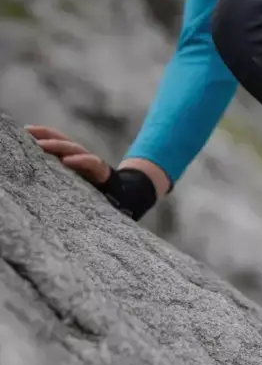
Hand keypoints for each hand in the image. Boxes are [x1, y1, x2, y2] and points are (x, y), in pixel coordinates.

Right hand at [26, 125, 157, 220]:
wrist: (131, 191)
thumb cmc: (122, 205)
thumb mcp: (120, 210)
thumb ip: (112, 215)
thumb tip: (110, 231)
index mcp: (105, 176)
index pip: (95, 165)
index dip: (83, 161)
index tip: (68, 162)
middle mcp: (93, 164)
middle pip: (78, 151)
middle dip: (61, 147)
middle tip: (41, 145)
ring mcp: (84, 159)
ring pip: (67, 145)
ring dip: (49, 138)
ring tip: (28, 133)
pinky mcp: (75, 158)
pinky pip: (60, 146)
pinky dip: (47, 138)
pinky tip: (29, 133)